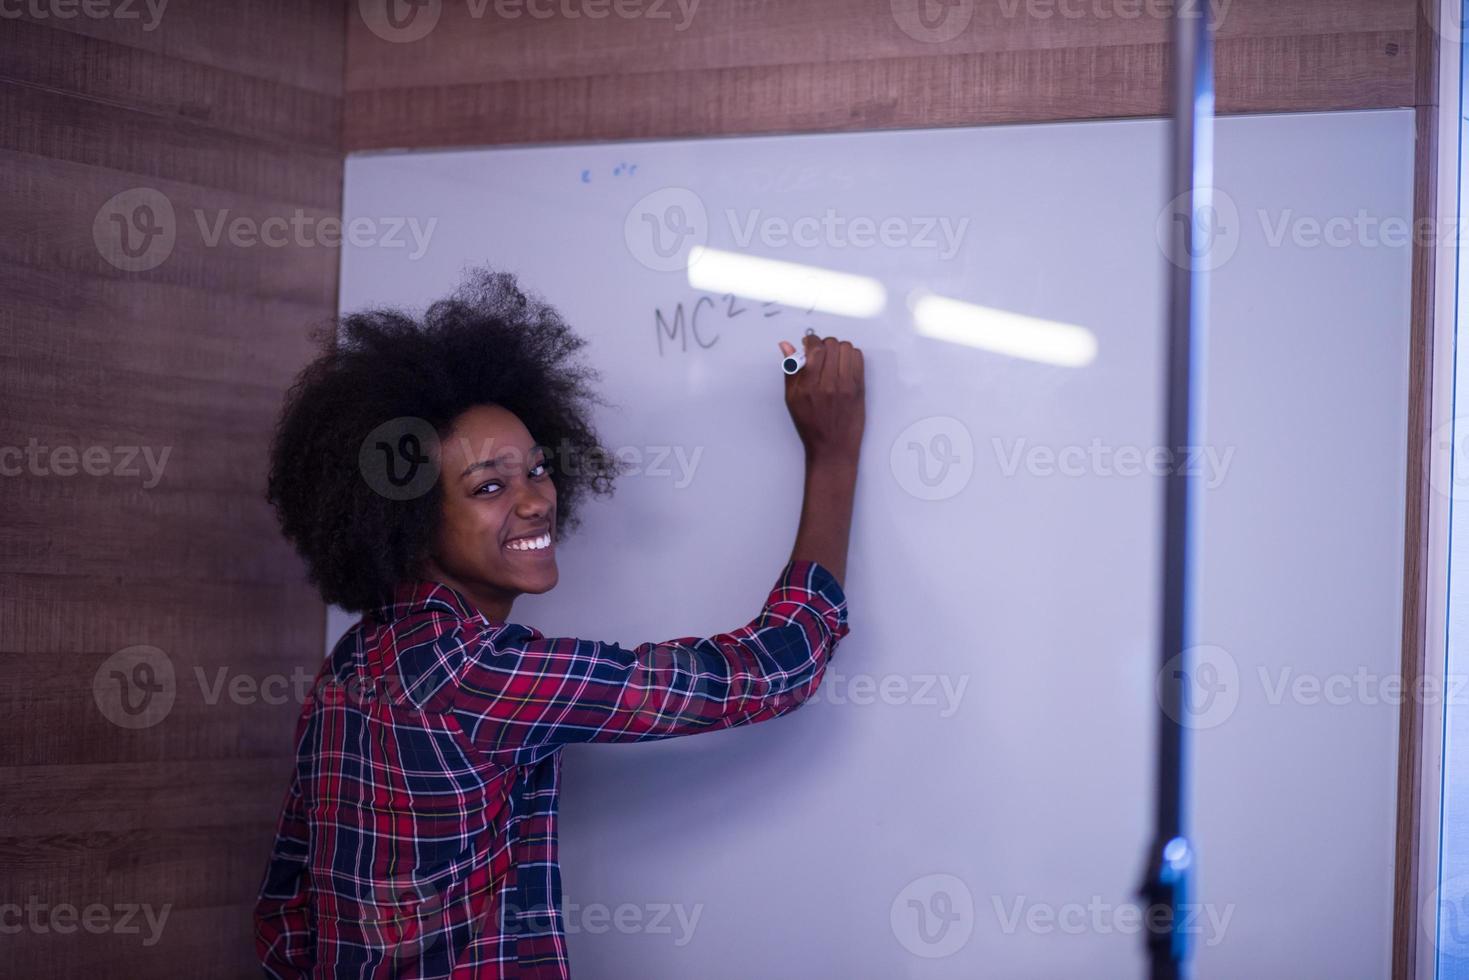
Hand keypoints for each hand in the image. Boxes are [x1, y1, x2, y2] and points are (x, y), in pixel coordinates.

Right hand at [779, 334, 864, 465]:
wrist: (832, 448)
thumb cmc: (811, 426)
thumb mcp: (792, 399)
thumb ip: (790, 370)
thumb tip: (786, 346)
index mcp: (809, 386)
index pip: (814, 348)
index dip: (810, 340)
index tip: (807, 343)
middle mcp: (829, 384)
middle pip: (831, 344)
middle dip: (823, 344)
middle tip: (819, 352)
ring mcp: (847, 386)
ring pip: (847, 348)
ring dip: (838, 349)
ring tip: (832, 359)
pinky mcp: (860, 388)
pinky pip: (859, 359)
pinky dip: (851, 356)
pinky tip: (843, 365)